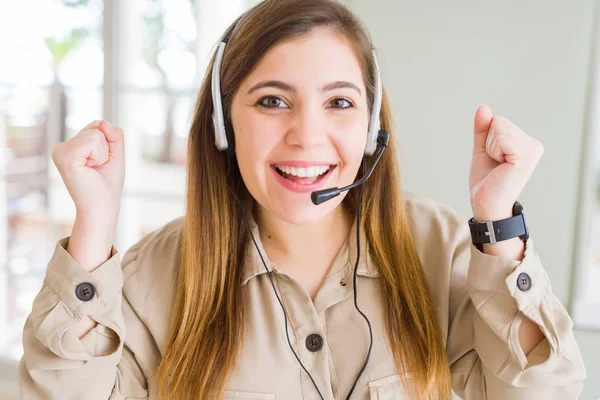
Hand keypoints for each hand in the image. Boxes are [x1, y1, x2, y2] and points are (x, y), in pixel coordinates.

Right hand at [51, 120, 125, 218]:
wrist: (101, 207)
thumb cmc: (107, 184)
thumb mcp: (116, 154)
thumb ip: (114, 135)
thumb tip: (103, 122)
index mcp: (71, 147)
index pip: (97, 126)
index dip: (108, 143)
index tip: (101, 162)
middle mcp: (62, 147)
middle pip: (96, 127)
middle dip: (106, 148)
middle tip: (98, 168)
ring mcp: (60, 151)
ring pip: (96, 134)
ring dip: (103, 154)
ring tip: (93, 169)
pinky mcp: (65, 156)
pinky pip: (92, 141)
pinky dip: (99, 156)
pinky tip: (89, 169)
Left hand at [469, 105, 543, 221]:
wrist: (486, 205)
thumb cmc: (486, 182)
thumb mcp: (482, 150)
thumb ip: (484, 130)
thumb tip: (483, 108)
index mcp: (525, 143)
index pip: (498, 121)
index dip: (487, 140)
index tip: (493, 160)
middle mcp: (533, 145)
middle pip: (498, 122)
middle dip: (488, 143)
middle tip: (495, 165)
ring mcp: (532, 150)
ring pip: (499, 127)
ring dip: (490, 148)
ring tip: (498, 167)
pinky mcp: (526, 156)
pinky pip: (500, 137)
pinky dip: (493, 150)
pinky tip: (501, 167)